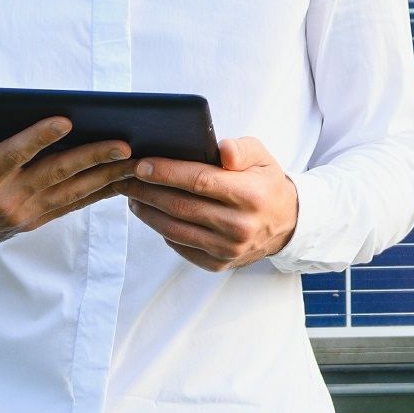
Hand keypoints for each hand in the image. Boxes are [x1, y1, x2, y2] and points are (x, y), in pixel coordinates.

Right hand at [0, 116, 137, 258]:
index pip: (13, 155)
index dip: (38, 138)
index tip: (65, 120)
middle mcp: (8, 198)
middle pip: (57, 173)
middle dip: (93, 157)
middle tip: (125, 144)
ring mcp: (27, 211)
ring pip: (75, 190)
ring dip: (108, 175)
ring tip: (141, 159)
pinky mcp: (38, 218)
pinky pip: (76, 202)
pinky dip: (102, 190)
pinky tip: (127, 176)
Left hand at [113, 136, 299, 271]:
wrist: (287, 223)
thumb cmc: (266, 183)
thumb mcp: (263, 157)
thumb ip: (241, 148)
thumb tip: (222, 150)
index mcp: (250, 195)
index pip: (200, 181)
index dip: (167, 172)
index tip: (142, 164)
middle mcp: (240, 226)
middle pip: (181, 206)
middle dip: (148, 191)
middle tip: (126, 178)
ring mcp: (228, 249)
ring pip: (175, 230)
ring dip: (148, 212)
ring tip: (133, 196)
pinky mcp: (219, 264)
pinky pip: (181, 246)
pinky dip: (162, 230)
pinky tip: (153, 214)